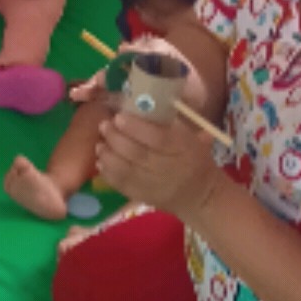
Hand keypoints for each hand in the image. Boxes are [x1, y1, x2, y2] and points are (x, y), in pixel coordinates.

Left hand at [90, 88, 226, 224]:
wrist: (200, 195)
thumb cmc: (195, 160)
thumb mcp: (193, 138)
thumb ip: (171, 123)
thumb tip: (143, 103)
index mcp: (183, 149)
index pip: (158, 138)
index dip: (136, 127)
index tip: (119, 116)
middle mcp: (168, 168)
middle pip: (137, 153)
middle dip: (116, 138)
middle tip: (104, 125)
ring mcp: (155, 185)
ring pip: (126, 169)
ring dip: (108, 154)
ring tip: (100, 143)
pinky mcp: (144, 197)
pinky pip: (122, 184)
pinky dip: (108, 172)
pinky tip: (101, 161)